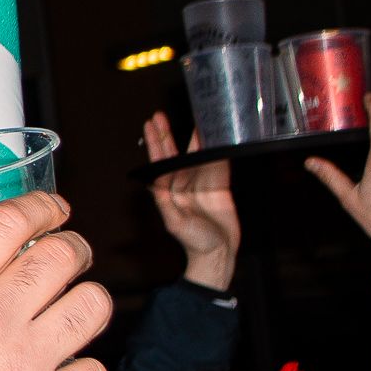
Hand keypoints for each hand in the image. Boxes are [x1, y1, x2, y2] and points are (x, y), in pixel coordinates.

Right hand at [0, 191, 113, 370]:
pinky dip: (83, 370)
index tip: (52, 210)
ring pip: (93, 306)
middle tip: (71, 257)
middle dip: (74, 248)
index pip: (7, 225)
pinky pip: (96, 369)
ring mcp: (26, 366)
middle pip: (61, 257)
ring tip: (73, 313)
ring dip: (87, 303)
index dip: (40, 208)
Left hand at [142, 113, 237, 288]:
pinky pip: (218, 164)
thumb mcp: (176, 224)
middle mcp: (183, 184)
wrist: (218, 255)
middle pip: (175, 154)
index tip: (151, 125)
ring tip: (194, 119)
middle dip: (168, 135)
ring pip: (197, 155)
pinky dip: (217, 150)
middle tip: (160, 115)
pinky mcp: (219, 186)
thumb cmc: (194, 243)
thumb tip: (156, 185)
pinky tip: (216, 136)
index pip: (160, 162)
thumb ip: (166, 204)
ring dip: (195, 139)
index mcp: (169, 191)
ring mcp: (202, 184)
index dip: (156, 143)